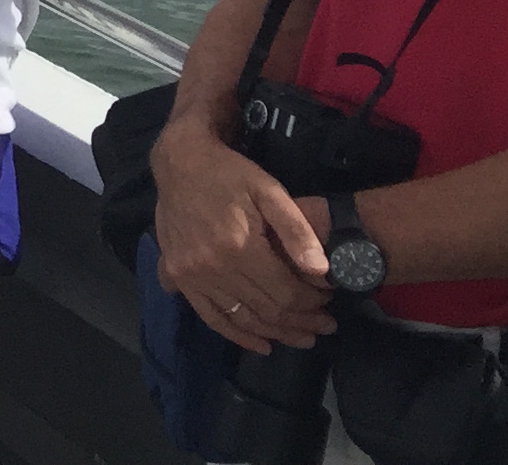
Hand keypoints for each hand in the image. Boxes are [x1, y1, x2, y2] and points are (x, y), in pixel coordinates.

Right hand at [151, 126, 335, 354]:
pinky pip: (211, 316)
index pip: (285, 292)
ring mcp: (192, 275)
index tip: (329, 301)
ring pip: (243, 319)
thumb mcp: (270, 191)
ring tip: (304, 338)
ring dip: (277, 334)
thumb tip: (323, 271)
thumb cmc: (230, 174)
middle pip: (267, 310)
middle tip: (326, 325)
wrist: (180, 162)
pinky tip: (261, 344)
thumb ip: (297, 230)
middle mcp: (213, 268)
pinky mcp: (178, 276)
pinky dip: (237, 335)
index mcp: (239, 247)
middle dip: (302, 322)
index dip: (312, 302)